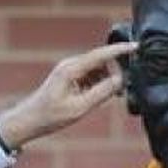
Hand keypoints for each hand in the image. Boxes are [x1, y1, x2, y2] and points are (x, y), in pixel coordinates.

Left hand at [0, 41, 137, 149]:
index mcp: (72, 69)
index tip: (138, 47)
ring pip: (97, 68)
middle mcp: (71, 65)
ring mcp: (69, 69)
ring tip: (112, 96)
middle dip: (115, 71)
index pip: (102, 54)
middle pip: (101, 60)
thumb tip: (121, 80)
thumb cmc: (50, 116)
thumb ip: (102, 92)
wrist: (29, 120)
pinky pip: (90, 74)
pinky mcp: (69, 76)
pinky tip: (99, 96)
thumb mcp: (80, 107)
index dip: (121, 50)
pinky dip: (98, 83)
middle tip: (123, 89)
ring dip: (107, 79)